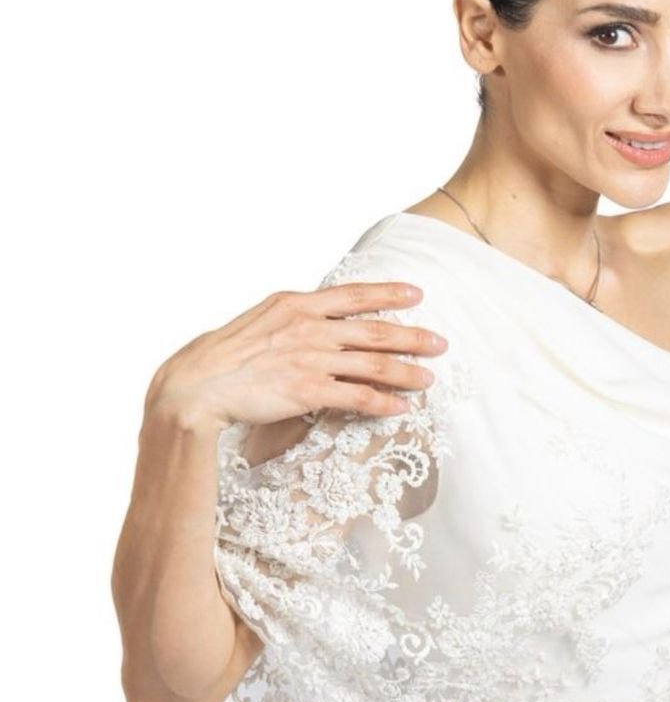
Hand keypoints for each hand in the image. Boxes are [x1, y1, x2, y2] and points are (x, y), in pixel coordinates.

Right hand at [146, 281, 448, 432]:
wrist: (197, 384)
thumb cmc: (224, 356)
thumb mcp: (261, 321)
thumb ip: (293, 318)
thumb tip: (318, 319)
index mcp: (296, 304)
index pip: (353, 295)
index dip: (388, 293)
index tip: (416, 294)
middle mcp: (308, 327)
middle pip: (374, 329)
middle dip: (412, 336)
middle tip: (441, 343)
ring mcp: (310, 358)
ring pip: (373, 363)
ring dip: (407, 372)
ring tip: (429, 378)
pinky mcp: (308, 390)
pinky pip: (358, 397)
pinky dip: (384, 402)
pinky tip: (402, 407)